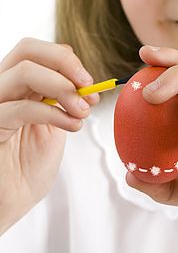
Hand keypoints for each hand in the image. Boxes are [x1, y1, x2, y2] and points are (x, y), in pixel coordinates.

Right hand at [0, 38, 97, 233]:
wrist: (8, 202)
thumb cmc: (27, 167)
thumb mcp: (54, 124)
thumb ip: (65, 100)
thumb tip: (89, 84)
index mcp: (16, 85)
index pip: (37, 51)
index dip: (68, 61)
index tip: (92, 85)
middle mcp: (0, 88)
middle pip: (28, 50)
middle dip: (66, 64)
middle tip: (88, 86)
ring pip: (24, 71)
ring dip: (63, 87)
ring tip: (81, 111)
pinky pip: (20, 107)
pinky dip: (53, 112)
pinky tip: (70, 126)